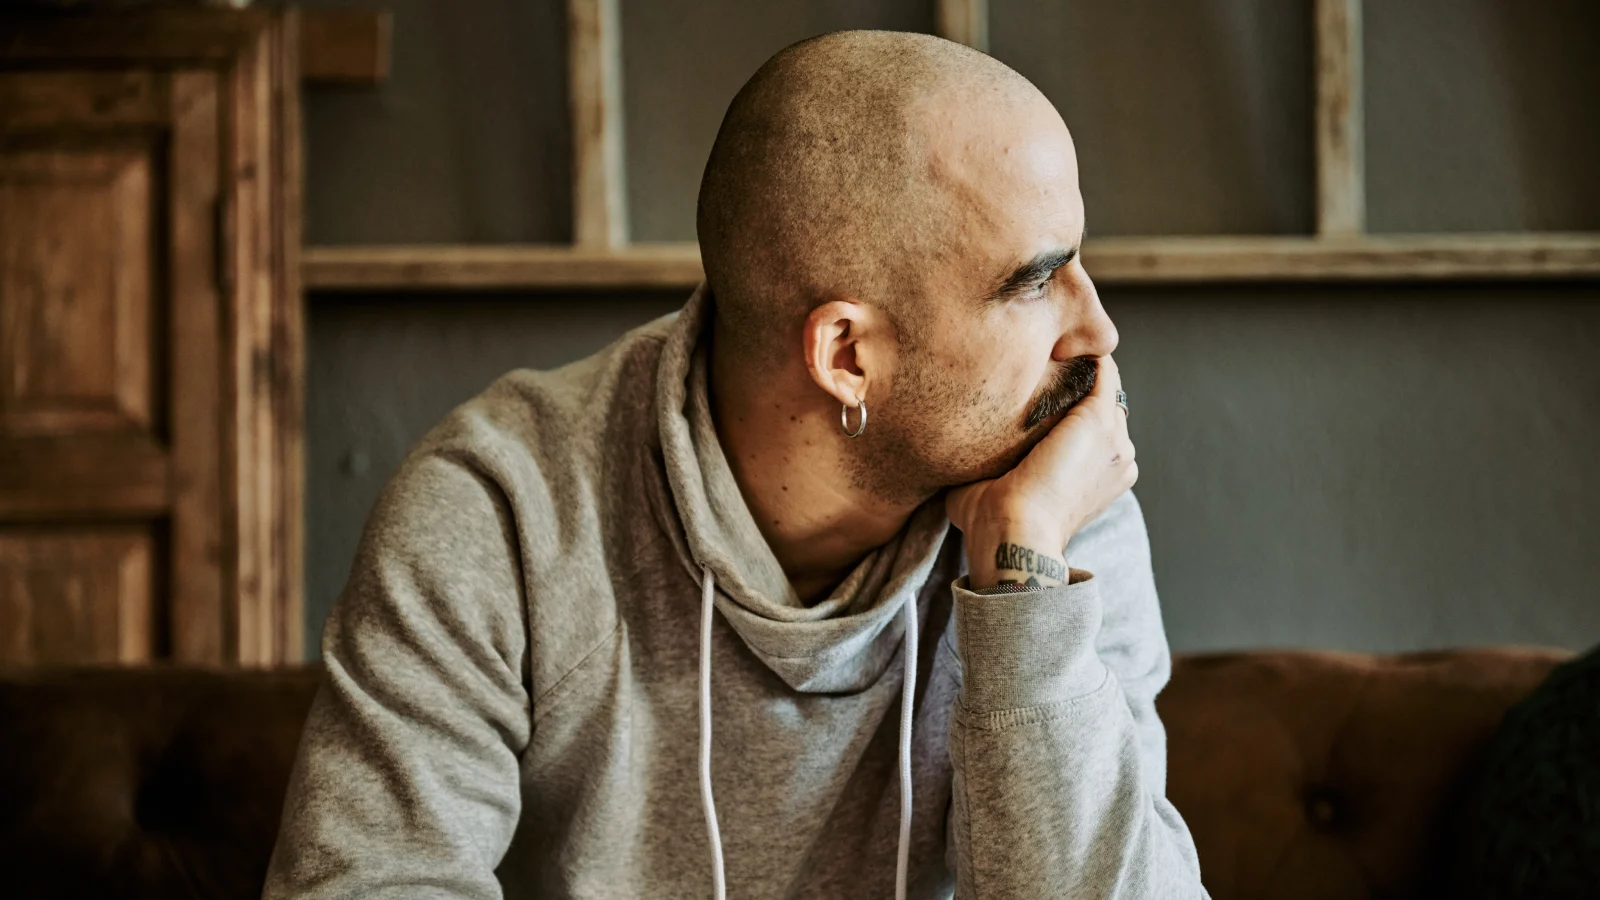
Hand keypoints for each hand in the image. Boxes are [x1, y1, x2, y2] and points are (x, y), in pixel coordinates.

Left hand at [946, 356, 1136, 589]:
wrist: (1013, 534)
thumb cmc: (995, 523)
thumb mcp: (998, 482)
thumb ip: (995, 457)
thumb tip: (954, 442)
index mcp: (1101, 475)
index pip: (1090, 424)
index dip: (1065, 402)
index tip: (1029, 381)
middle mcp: (1119, 456)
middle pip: (1100, 401)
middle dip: (1070, 379)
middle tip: (1031, 354)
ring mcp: (1116, 438)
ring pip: (1101, 383)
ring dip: (1074, 363)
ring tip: (1039, 342)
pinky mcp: (1100, 420)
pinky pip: (1101, 370)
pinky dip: (1079, 353)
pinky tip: (1048, 341)